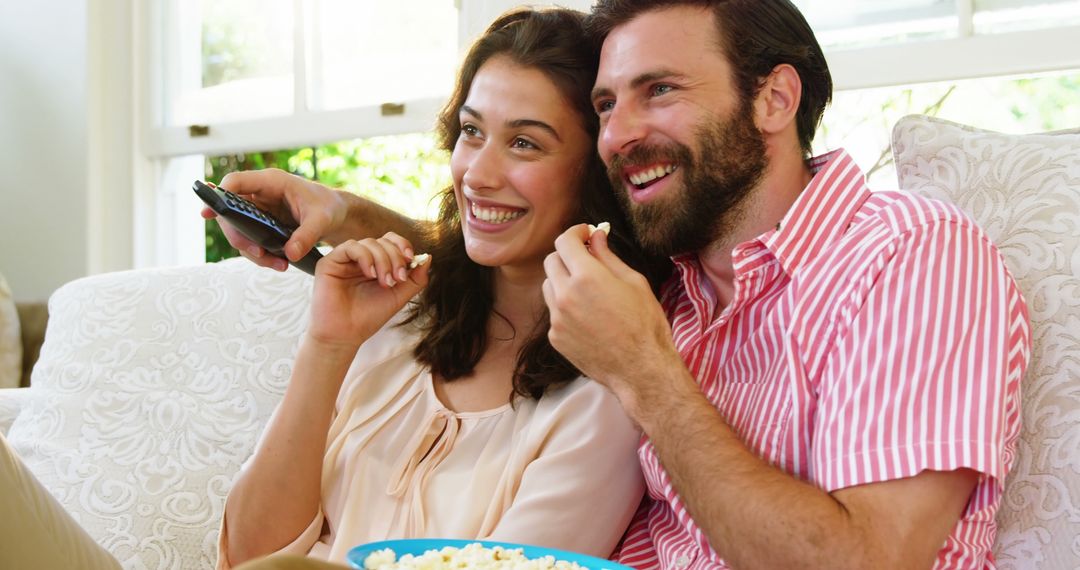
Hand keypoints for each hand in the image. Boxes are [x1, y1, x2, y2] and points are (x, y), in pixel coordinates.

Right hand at [199, 169, 347, 270]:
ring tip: (278, 264)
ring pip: (239, 231)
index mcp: (271, 182)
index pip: (236, 182)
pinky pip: (251, 240)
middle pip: (230, 212)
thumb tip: (290, 254)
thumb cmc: (329, 207)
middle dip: (239, 236)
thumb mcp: (322, 220)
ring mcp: (259, 210)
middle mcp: (260, 194)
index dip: (218, 195)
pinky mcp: (263, 225)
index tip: (209, 213)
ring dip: (252, 251)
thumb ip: (306, 235)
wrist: (338, 215)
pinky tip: (278, 263)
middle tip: (258, 253)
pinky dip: (261, 254)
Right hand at [307, 232, 430, 347]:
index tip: (411, 259)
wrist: (346, 335)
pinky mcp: (329, 262)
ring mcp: (345, 259)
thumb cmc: (369, 317)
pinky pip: (351, 247)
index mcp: (376, 263)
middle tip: (397, 279)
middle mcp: (360, 258)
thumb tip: (428, 257)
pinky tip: (370, 274)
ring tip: (385, 282)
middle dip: (395, 257)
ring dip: (383, 260)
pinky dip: (366, 257)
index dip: (403, 245)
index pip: (391, 241)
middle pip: (383, 241)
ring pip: (369, 242)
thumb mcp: (399, 296)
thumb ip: (415, 278)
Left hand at [542, 225, 680, 408]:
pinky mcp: (555, 338)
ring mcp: (557, 318)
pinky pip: (554, 312)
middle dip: (567, 255)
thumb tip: (596, 237)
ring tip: (587, 290)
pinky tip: (588, 316)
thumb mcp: (633, 282)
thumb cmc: (645, 325)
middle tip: (587, 259)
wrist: (641, 369)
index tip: (585, 234)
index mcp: (586, 277)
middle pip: (551, 261)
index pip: (564, 241)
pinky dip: (565, 306)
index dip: (575, 233)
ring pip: (548, 286)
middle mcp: (565, 295)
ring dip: (563, 280)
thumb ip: (608, 257)